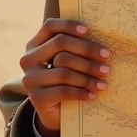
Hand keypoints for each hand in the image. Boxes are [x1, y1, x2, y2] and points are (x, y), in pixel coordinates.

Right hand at [20, 18, 111, 136]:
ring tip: (104, 81)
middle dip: (87, 50)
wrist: (55, 112)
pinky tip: (93, 95)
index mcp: (35, 44)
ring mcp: (30, 79)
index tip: (88, 30)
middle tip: (107, 57)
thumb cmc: (67, 79)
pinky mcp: (36, 98)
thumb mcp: (69, 60)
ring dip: (88, 76)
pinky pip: (63, 91)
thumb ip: (75, 47)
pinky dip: (81, 92)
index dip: (68, 25)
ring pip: (64, 71)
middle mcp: (28, 59)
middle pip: (60, 44)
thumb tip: (100, 36)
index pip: (50, 26)